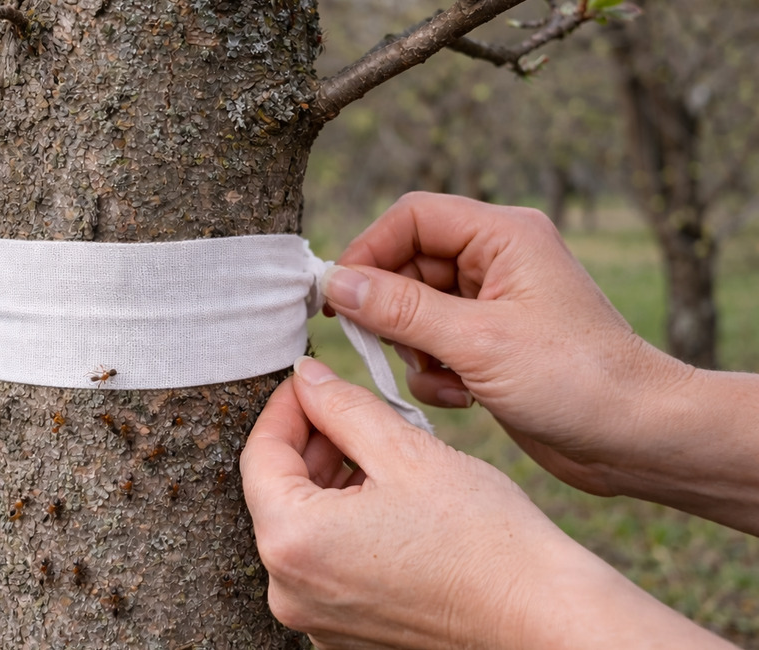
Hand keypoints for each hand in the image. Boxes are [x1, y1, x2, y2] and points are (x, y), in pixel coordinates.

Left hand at [241, 357, 737, 648]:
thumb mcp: (405, 451)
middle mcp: (289, 589)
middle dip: (312, 442)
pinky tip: (387, 499)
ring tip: (380, 451)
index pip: (260, 454)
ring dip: (330, 482)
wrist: (541, 617)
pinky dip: (344, 524)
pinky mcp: (344, 632)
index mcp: (292, 542)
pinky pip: (325, 563)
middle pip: (278, 492)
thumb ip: (342, 406)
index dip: (285, 406)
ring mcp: (315, 618)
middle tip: (351, 407)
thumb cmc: (484, 539)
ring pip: (303, 526)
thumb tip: (307, 377)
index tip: (310, 379)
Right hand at [324, 192, 693, 495]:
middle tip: (383, 348)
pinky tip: (462, 398)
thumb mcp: (477, 342)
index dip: (369, 250)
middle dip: (391, 312)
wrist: (637, 439)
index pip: (413, 216)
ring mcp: (495, 304)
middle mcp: (498, 261)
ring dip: (413, 350)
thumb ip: (401, 309)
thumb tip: (338, 283)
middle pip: (408, 265)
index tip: (339, 295)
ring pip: (415, 310)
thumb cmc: (576, 379)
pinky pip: (434, 345)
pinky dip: (434, 373)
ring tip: (443, 379)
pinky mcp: (492, 345)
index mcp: (504, 236)